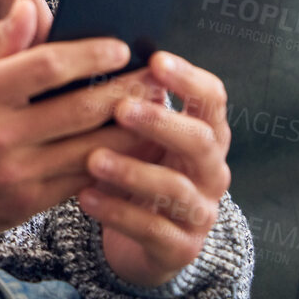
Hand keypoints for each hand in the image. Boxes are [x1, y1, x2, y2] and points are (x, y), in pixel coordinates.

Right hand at [0, 6, 168, 240]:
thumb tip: (32, 9)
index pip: (47, 67)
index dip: (90, 55)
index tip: (120, 47)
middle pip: (79, 109)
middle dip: (125, 90)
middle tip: (155, 77)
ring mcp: (16, 172)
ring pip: (90, 149)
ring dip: (131, 130)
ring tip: (158, 111)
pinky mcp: (28, 202)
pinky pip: (82, 180)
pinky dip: (114, 164)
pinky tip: (135, 149)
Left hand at [77, 50, 232, 289]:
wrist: (139, 240)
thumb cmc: (132, 168)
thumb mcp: (133, 135)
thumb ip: (122, 96)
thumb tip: (92, 50)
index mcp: (204, 133)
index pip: (213, 98)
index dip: (189, 78)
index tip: (155, 60)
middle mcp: (211, 171)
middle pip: (201, 141)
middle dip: (161, 122)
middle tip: (121, 108)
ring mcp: (200, 212)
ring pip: (176, 189)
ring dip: (133, 171)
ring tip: (93, 158)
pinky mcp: (180, 248)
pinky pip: (153, 230)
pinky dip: (118, 212)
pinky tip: (85, 196)